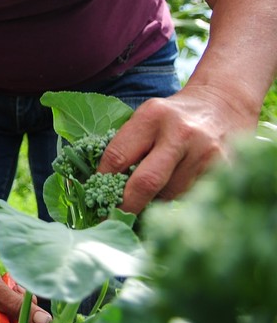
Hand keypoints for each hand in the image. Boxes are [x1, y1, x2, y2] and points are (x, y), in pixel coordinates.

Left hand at [98, 85, 254, 213]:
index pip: (118, 156)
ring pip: (170, 195)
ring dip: (156, 202)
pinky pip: (192, 197)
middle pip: (146, 182)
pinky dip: (179, 199)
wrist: (222, 105)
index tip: (97, 195)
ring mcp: (206, 153)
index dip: (103, 179)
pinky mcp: (226, 169)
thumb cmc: (173, 117)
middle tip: (114, 218)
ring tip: (154, 194)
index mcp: (152, 117)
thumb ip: (128, 146)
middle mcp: (181, 134)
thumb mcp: (146, 118)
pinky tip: (177, 189)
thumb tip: (102, 185)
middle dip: (127, 206)